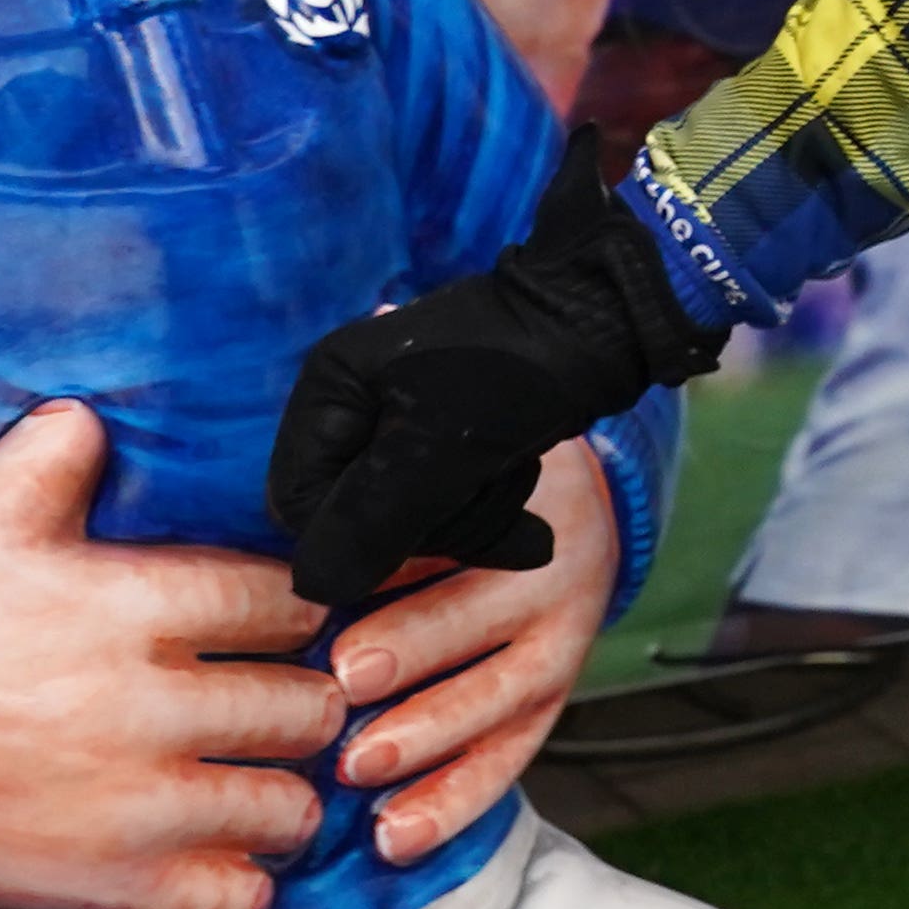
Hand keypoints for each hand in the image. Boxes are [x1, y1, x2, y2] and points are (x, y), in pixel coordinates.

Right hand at [0, 401, 341, 908]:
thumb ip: (54, 452)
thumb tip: (95, 418)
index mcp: (139, 604)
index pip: (290, 603)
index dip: (295, 612)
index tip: (274, 625)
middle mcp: (156, 705)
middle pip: (310, 708)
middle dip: (303, 705)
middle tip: (271, 708)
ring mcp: (137, 805)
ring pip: (291, 809)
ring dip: (280, 797)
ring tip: (247, 785)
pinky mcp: (108, 886)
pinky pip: (235, 900)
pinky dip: (239, 885)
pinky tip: (210, 855)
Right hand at [266, 130, 724, 602]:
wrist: (609, 321)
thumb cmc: (519, 373)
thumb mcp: (441, 447)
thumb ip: (374, 517)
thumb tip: (314, 587)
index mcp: (331, 389)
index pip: (299, 504)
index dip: (357, 534)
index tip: (423, 522)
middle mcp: (356, 403)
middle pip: (357, 517)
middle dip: (432, 521)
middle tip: (486, 482)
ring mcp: (406, 422)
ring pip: (412, 520)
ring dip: (471, 516)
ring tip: (515, 471)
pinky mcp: (455, 440)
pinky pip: (453, 505)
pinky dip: (492, 513)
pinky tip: (536, 530)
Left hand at [329, 443, 616, 864]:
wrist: (570, 517)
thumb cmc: (460, 501)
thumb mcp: (433, 488)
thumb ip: (370, 515)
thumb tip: (279, 549)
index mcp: (510, 508)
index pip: (452, 529)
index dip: (394, 559)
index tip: (335, 587)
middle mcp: (546, 573)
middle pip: (479, 612)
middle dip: (411, 648)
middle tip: (344, 681)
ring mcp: (560, 645)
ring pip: (498, 694)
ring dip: (427, 734)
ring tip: (360, 768)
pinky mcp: (550, 705)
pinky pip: (506, 760)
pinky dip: (451, 802)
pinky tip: (397, 836)